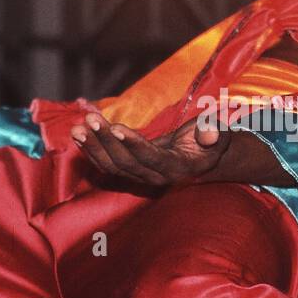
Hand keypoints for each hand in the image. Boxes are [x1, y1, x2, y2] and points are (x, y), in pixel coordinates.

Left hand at [69, 110, 229, 186]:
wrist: (202, 158)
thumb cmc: (210, 143)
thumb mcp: (219, 136)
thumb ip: (214, 132)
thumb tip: (210, 132)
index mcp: (176, 169)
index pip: (151, 158)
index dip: (133, 144)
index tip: (116, 127)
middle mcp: (155, 178)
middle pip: (125, 163)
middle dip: (106, 141)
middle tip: (91, 119)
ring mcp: (140, 177)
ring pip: (112, 165)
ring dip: (93, 146)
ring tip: (78, 126)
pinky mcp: (130, 171)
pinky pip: (107, 163)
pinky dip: (91, 149)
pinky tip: (79, 133)